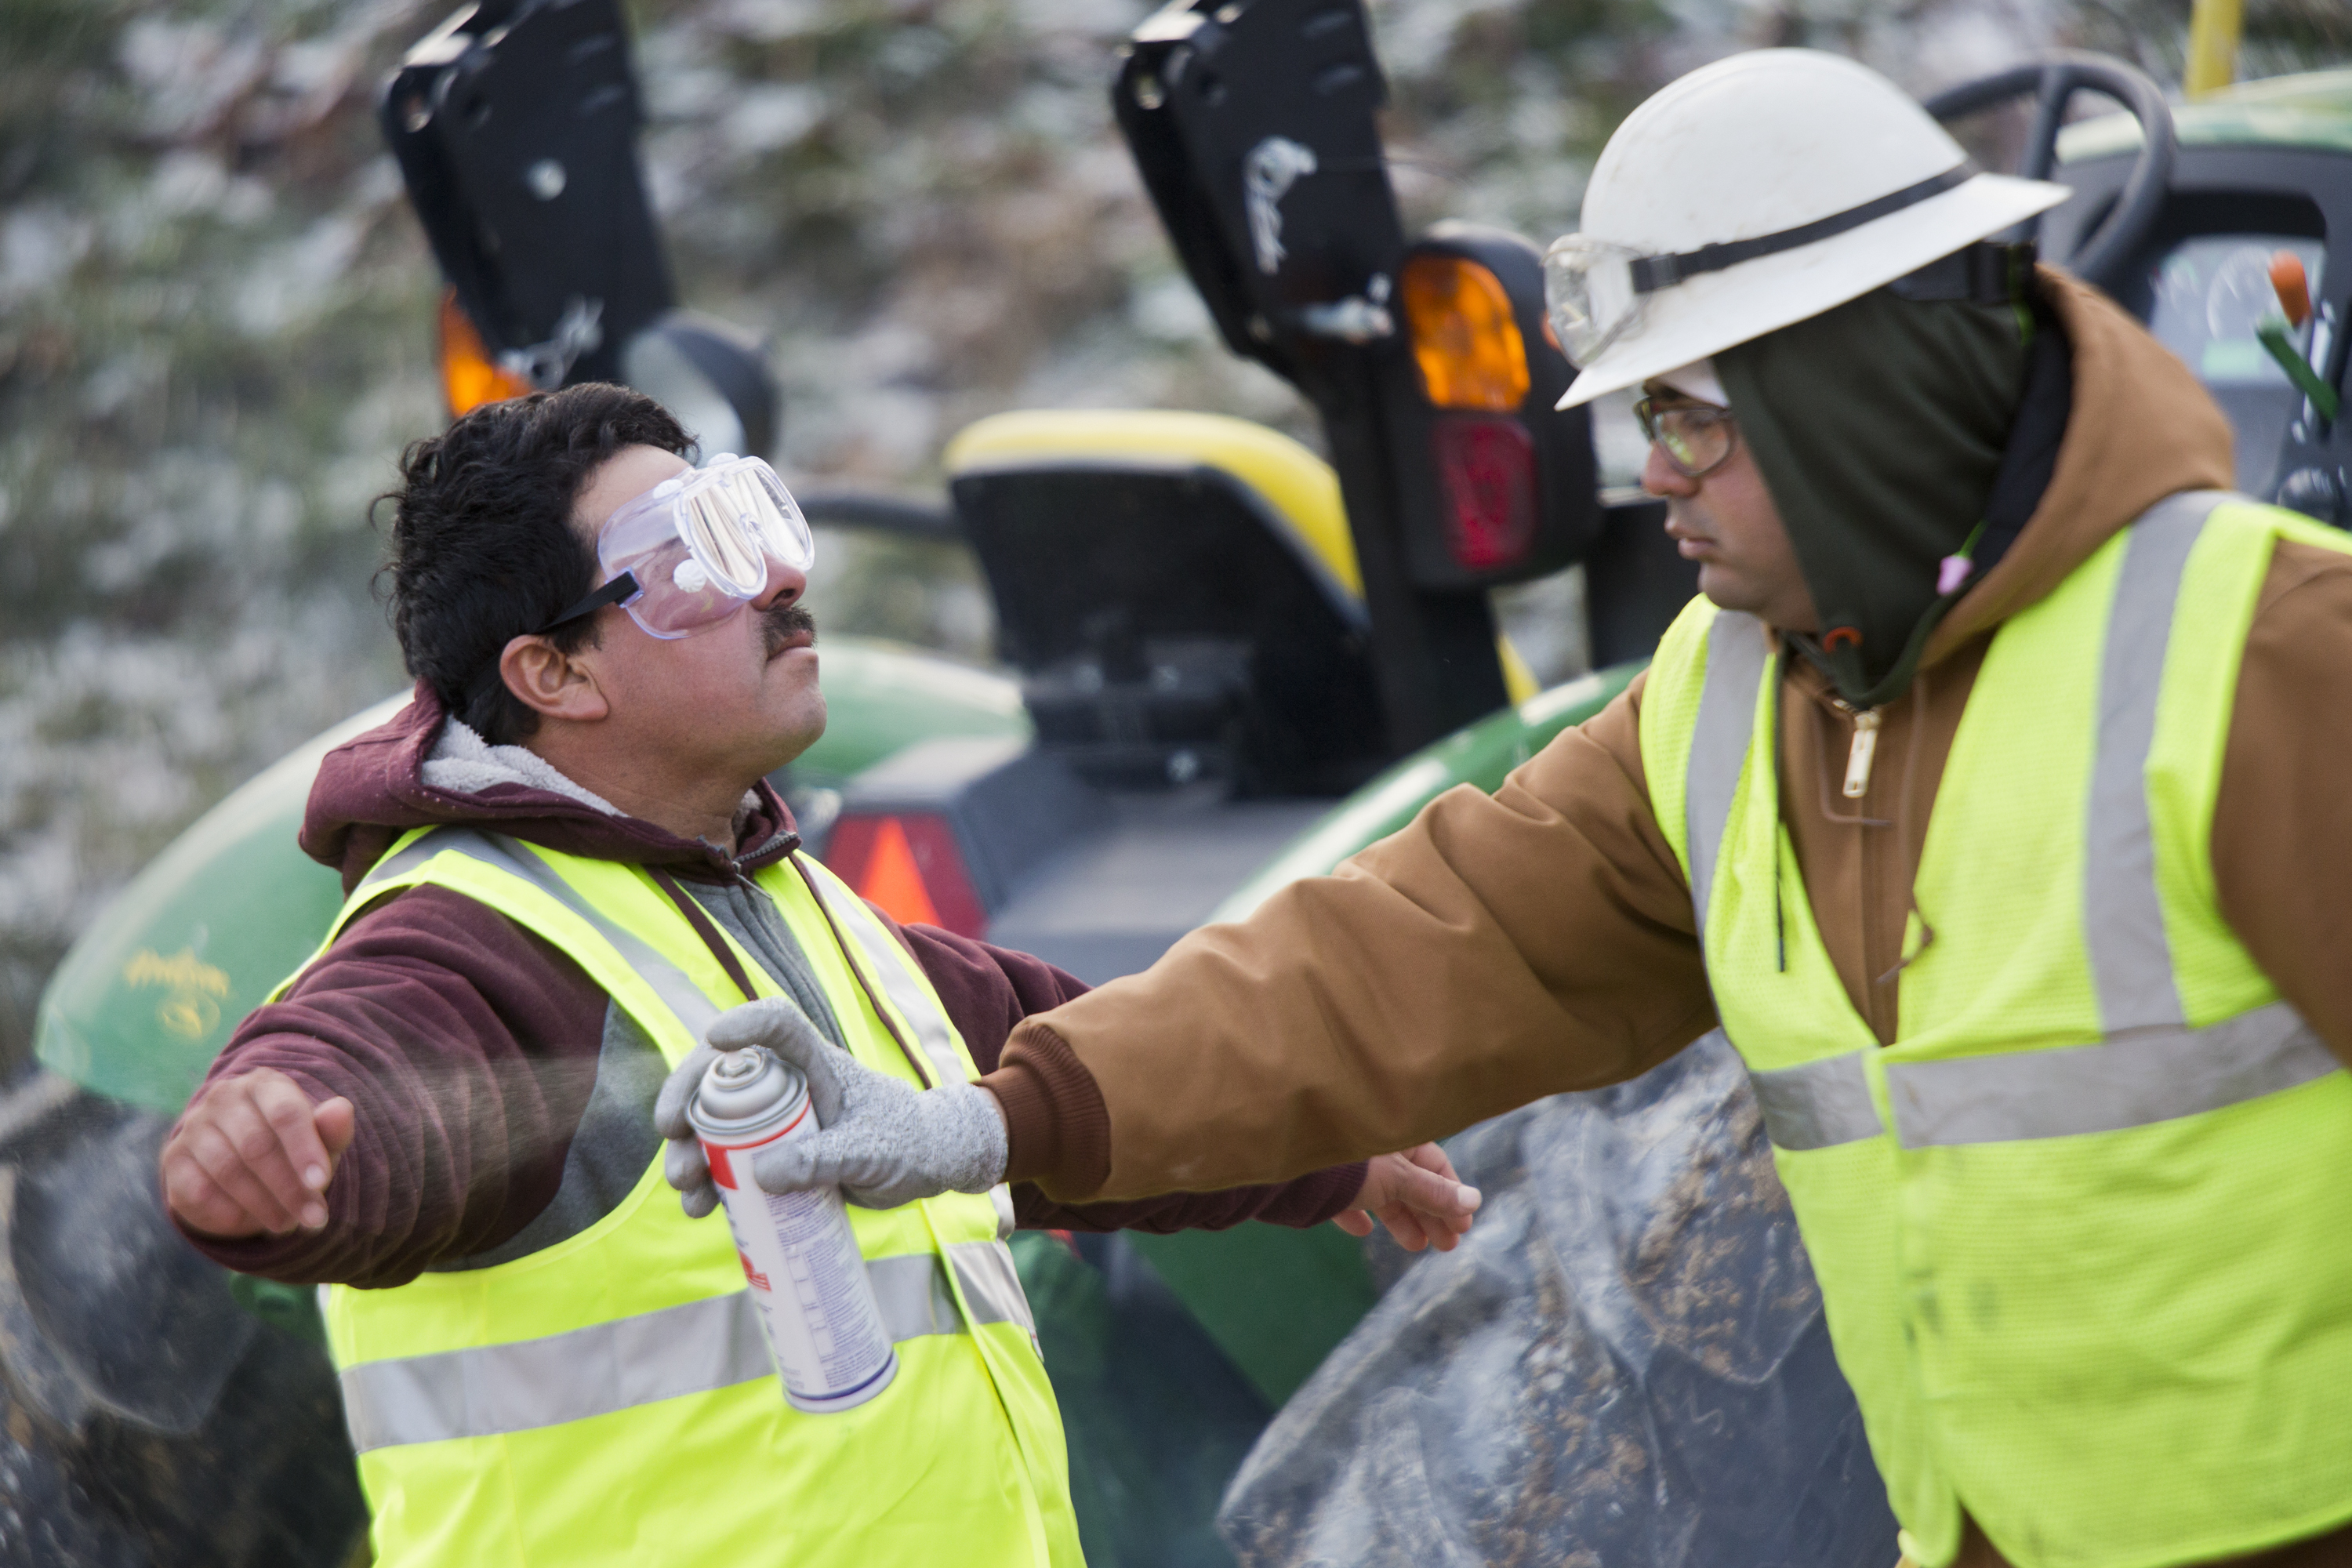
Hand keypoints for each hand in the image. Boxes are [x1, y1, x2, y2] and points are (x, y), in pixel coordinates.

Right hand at [160, 1069, 355, 1238]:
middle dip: (289, 1188)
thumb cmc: (293, 1147)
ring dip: (264, 1204)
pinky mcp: (174, 1159)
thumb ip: (332, 1129)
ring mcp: (193, 1127)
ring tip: (289, 1224)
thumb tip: (341, 1110)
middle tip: (314, 1218)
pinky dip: (231, 1213)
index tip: (321, 1184)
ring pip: (228, 1170)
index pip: (285, 1113)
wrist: (245, 1165)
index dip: (304, 1150)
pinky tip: (252, 1223)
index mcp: (264, 1084)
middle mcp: (223, 1098)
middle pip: (256, 1146)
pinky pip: (200, 1191)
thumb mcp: (320, 1141)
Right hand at [655, 997, 1007, 1212]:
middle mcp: (785, 1088)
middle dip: (687, 1103)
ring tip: (685, 1187)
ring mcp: (773, 1125)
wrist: (922, 1168)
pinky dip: (707, 1185)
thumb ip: (825, 1159)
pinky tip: (700, 1209)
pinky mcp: (770, 1160)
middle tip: (670, 1134)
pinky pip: (726, 1167)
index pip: (778, 1026)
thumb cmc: (906, 1143)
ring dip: (688, 1151)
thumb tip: (761, 1173)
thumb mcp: (871, 1151)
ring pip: (713, 1127)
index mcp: (815, 1065)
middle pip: (721, 1079)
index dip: (744, 1023)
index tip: (714, 1038)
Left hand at [1333, 1143, 1480, 1252]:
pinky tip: (1364, 1231)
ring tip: (1417, 1246)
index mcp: (1396, 1138)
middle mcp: (1373, 1149)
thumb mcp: (1397, 1180)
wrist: (1285, 1167)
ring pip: (1382, 1195)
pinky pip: (1345, 1200)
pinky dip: (1357, 1215)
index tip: (1464, 1225)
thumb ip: (1433, 1192)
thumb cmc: (1348, 1163)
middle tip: (1448, 1245)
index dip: (1451, 1195)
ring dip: (1402, 1220)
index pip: (1434, 1165)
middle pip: (1411, 1183)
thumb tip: (1475, 1201)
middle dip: (1431, 1214)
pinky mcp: (1320, 1183)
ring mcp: (1346, 1166)